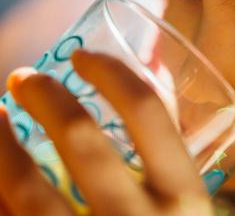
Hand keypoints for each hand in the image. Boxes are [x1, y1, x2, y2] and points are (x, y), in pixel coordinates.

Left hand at [0, 50, 213, 215]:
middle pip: (82, 138)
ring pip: (25, 188)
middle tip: (26, 78)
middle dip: (46, 96)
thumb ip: (166, 173)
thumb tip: (123, 108)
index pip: (149, 113)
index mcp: (185, 199)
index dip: (112, 73)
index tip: (85, 56)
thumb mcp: (187, 214)